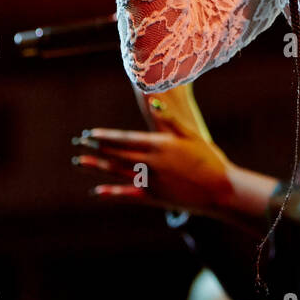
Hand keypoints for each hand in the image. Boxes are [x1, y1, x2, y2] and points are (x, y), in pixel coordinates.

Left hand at [71, 120, 234, 216]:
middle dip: (96, 148)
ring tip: (79, 161)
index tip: (88, 133)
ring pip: (117, 173)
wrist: (220, 190)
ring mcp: (151, 182)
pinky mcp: (154, 197)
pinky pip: (128, 195)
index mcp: (159, 145)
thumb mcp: (190, 134)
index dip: (105, 136)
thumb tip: (153, 101)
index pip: (124, 139)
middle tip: (79, 143)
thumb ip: (169, 119)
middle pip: (116, 155)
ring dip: (97, 167)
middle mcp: (150, 163)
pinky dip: (111, 193)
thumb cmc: (208, 158)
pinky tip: (96, 191)